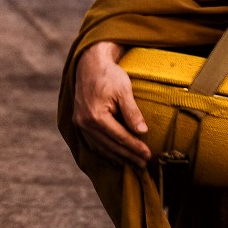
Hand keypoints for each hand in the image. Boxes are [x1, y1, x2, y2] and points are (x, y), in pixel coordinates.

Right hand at [73, 41, 150, 166]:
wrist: (89, 64)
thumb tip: (142, 132)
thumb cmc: (108, 75)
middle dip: (128, 156)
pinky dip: (105, 150)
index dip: (135, 147)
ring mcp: (80, 123)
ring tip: (132, 163)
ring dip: (117, 156)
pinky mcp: (79, 122)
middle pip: (110, 145)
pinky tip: (116, 155)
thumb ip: (132, 112)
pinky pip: (93, 142)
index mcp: (96, 115)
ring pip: (101, 147)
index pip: (120, 137)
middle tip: (144, 163)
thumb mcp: (124, 90)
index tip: (148, 155)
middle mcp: (84, 122)